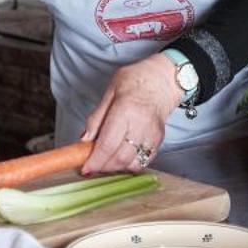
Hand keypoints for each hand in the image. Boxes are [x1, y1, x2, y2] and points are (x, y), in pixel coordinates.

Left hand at [80, 55, 181, 175]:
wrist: (162, 80)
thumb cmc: (135, 81)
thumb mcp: (110, 92)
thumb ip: (96, 118)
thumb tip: (84, 140)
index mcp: (125, 110)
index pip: (108, 144)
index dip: (95, 161)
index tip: (85, 168)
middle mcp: (141, 125)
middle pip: (119, 158)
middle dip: (103, 167)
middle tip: (92, 164)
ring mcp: (152, 135)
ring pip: (132, 164)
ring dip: (115, 168)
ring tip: (106, 160)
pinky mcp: (158, 141)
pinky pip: (143, 162)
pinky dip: (129, 165)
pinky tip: (121, 157)